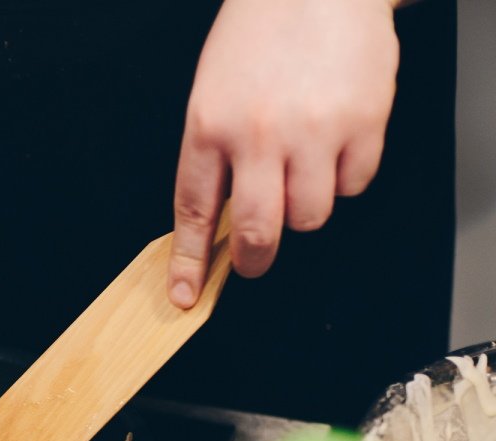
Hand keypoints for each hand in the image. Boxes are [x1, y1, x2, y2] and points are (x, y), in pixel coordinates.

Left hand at [167, 0, 399, 307]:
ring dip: (303, 208)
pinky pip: (354, 185)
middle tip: (253, 261)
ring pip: (311, 216)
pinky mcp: (364, 123)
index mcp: (210, 125)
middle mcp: (259, 133)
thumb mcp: (212, 94)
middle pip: (259, 232)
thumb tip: (218, 222)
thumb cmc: (258, 37)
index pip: (194, 211)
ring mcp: (315, 130)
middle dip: (253, 260)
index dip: (189, 262)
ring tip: (300, 169)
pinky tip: (334, 143)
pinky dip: (344, 178)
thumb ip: (214, 157)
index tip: (184, 295)